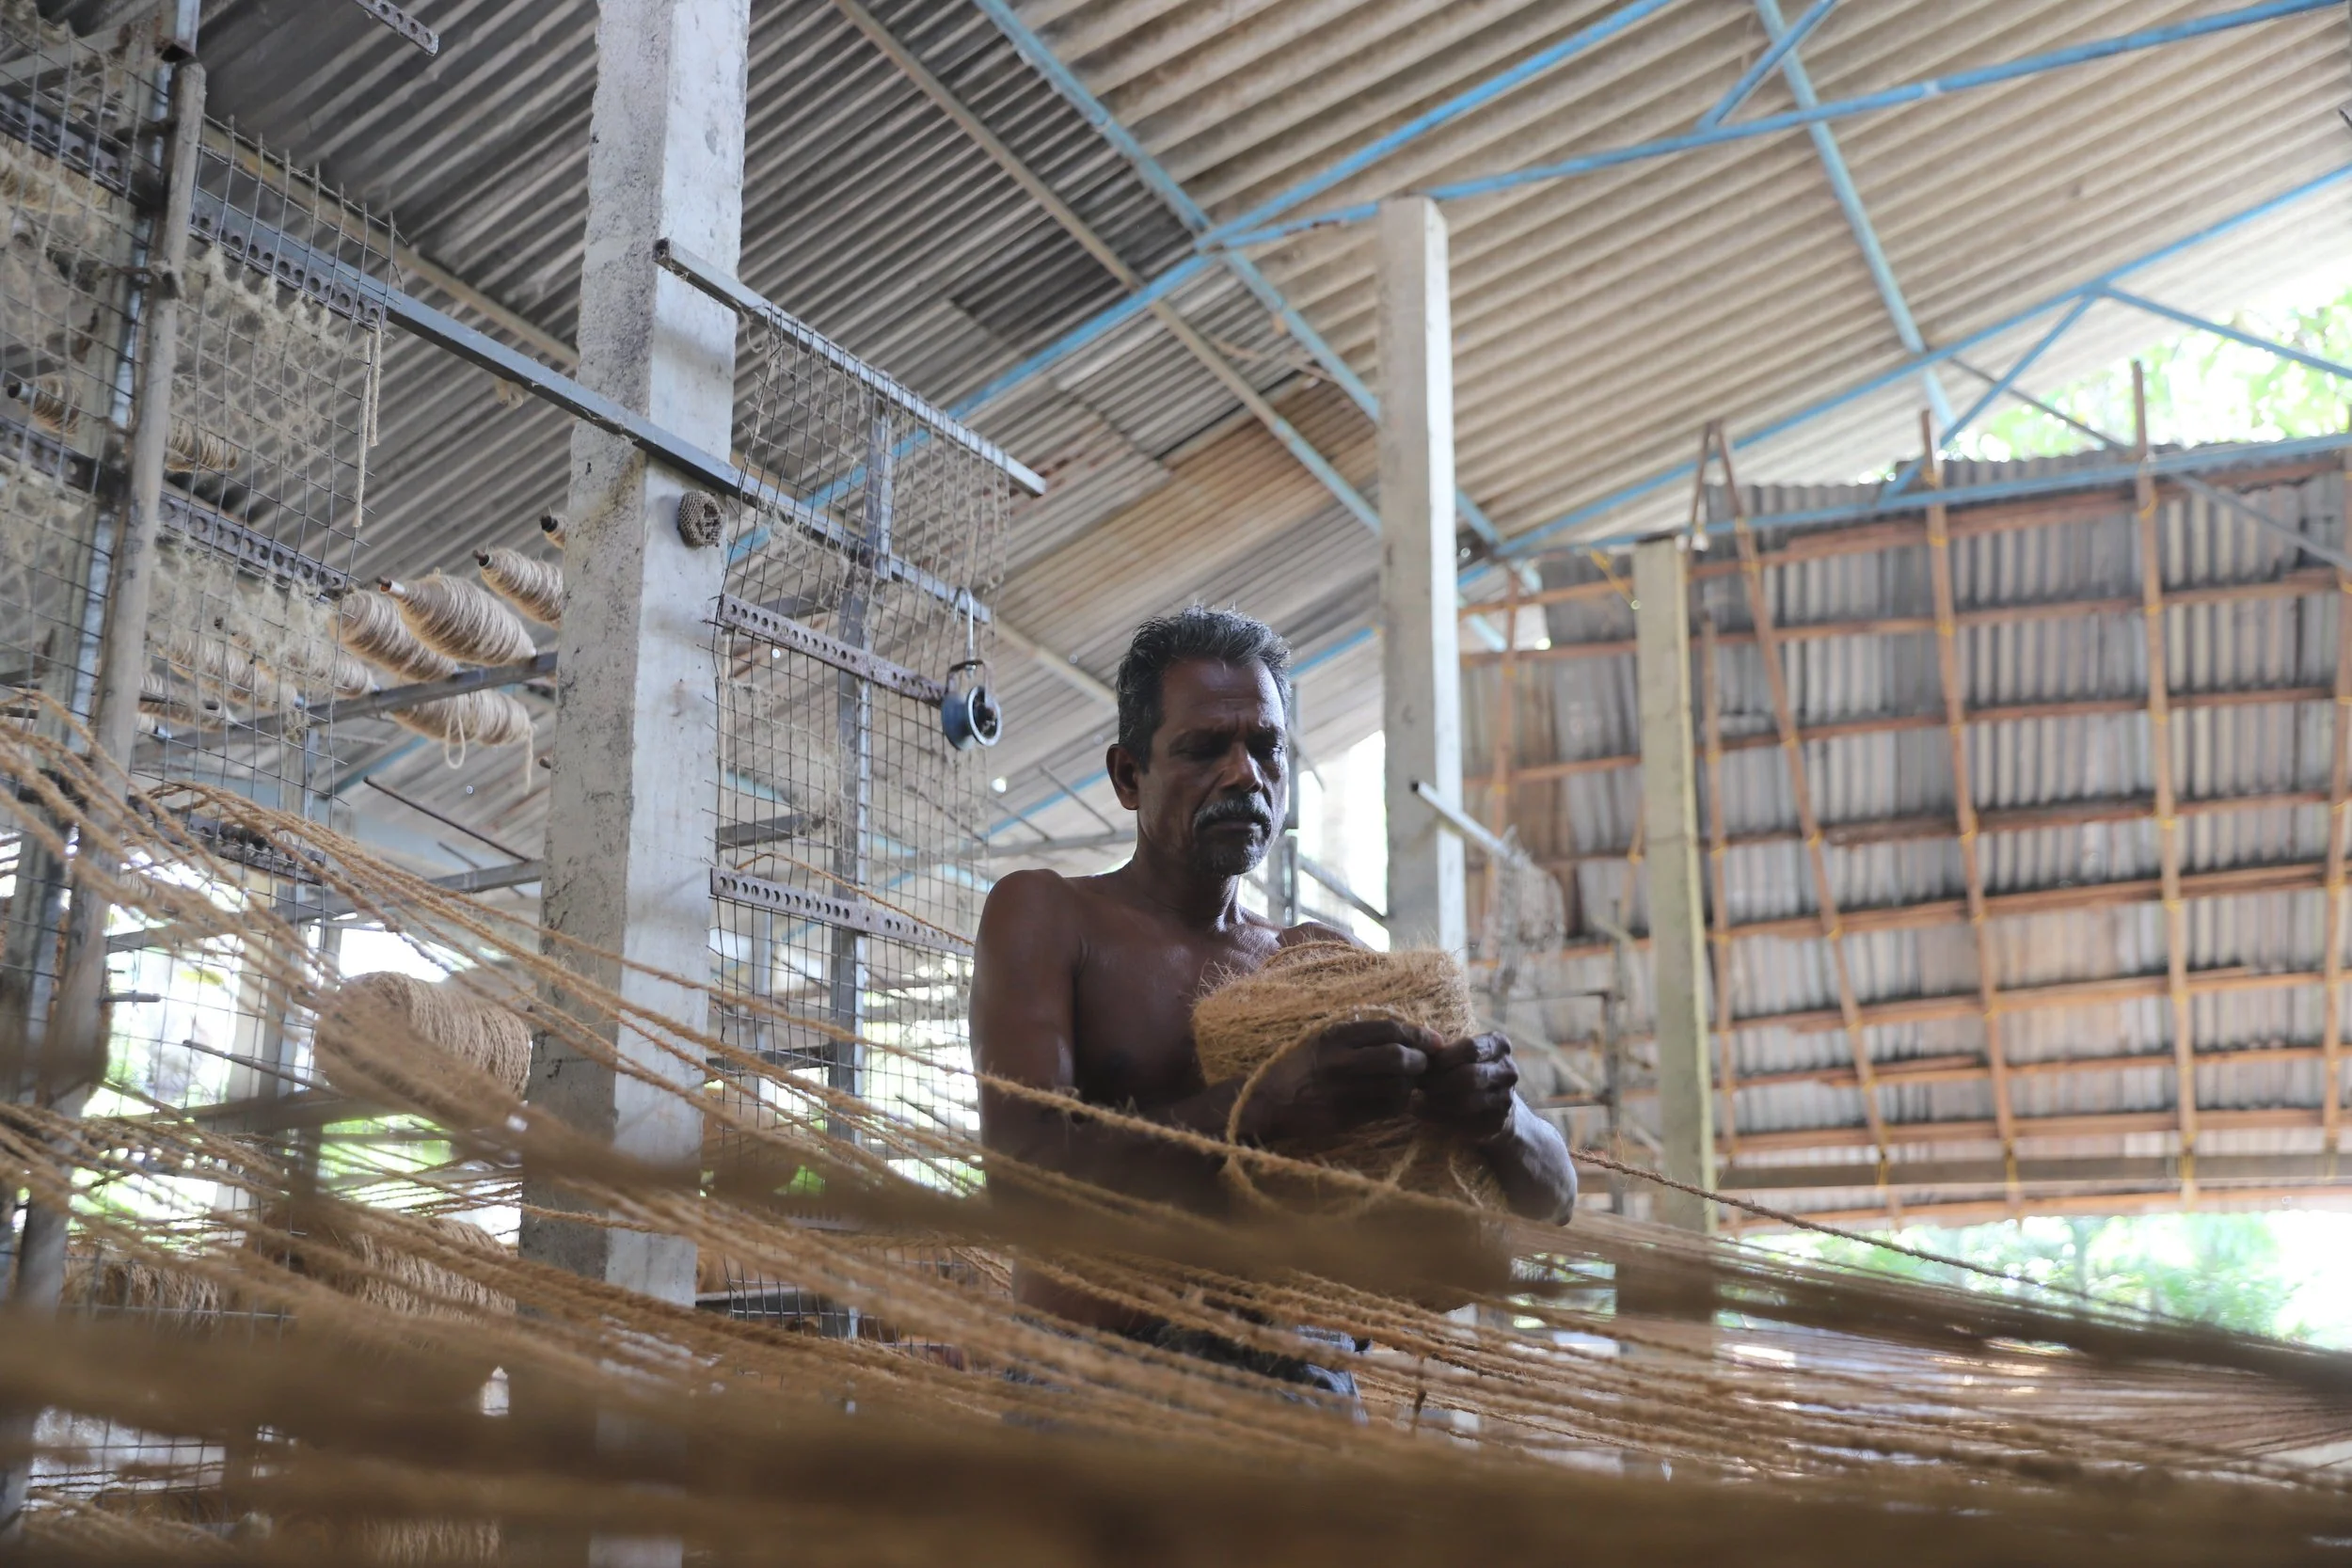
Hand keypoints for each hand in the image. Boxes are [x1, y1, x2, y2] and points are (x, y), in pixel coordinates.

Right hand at [1236, 1017, 1434, 1143]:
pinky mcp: (1345, 1117)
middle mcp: (1340, 1061)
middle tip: (1424, 1065)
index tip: (1435, 1041)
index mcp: (1336, 1036)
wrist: (1269, 1101)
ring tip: (1410, 1084)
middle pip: (1398, 1057)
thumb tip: (1410, 1036)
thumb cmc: (1302, 1066)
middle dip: (1420, 1061)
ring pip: (1397, 1086)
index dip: (1419, 1034)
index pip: (1390, 1030)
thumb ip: (1361, 1037)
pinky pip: (1386, 1110)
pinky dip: (1400, 1104)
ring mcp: (1343, 1091)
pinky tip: (1396, 1100)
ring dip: (1411, 1085)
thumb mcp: (1325, 1040)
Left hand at [1414, 1032, 1519, 1143]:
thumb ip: (1442, 1051)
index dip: (1443, 1056)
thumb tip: (1416, 1054)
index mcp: (1500, 1045)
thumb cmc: (1468, 1070)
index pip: (1470, 1048)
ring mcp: (1506, 1097)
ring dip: (1436, 1100)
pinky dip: (1439, 1116)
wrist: (1493, 1106)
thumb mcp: (1460, 1054)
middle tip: (1419, 1083)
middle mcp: (1508, 1070)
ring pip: (1465, 1100)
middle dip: (1438, 1080)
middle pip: (1469, 1075)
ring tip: (1419, 1097)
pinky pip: (1463, 1120)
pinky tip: (1426, 1111)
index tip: (1423, 1063)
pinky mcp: (1497, 1121)